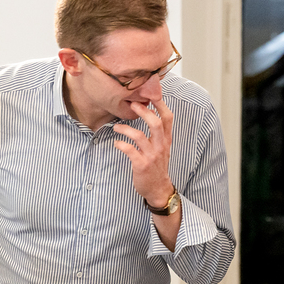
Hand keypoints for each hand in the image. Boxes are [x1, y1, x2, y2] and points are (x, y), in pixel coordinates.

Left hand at [113, 99, 180, 250]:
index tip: (151, 94)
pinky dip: (121, 144)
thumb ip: (158, 131)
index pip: (167, 117)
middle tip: (132, 104)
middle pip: (155, 123)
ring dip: (126, 129)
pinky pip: (130, 151)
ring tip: (116, 127)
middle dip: (143, 111)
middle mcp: (161, 145)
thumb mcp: (163, 147)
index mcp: (166, 139)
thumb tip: (149, 111)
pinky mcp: (141, 165)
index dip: (161, 104)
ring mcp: (152, 156)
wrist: (158, 188)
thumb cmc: (157, 165)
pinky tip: (116, 143)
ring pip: (139, 136)